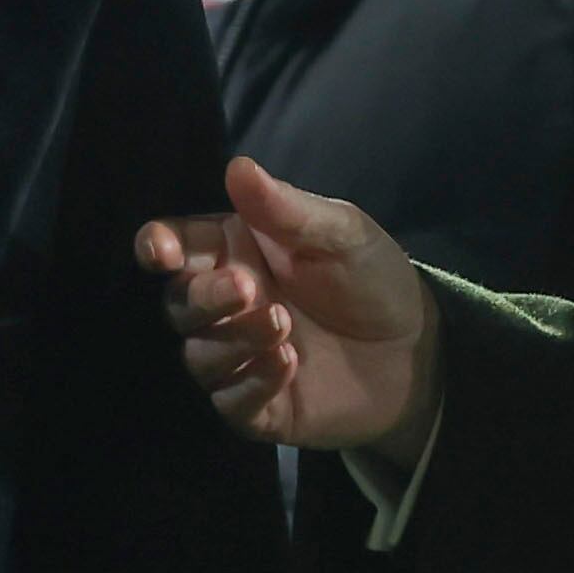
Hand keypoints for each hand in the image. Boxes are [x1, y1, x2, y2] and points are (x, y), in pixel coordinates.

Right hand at [134, 158, 439, 459]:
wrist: (416, 349)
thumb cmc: (370, 278)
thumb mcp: (340, 233)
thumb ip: (286, 208)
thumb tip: (237, 166)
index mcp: (233, 253)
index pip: (176, 247)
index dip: (157, 247)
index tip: (160, 251)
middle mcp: (225, 307)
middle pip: (179, 305)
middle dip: (204, 297)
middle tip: (247, 288)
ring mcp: (238, 359)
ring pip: (199, 355)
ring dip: (234, 339)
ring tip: (283, 324)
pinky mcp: (259, 406)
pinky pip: (231, 401)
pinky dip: (252, 382)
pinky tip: (289, 362)